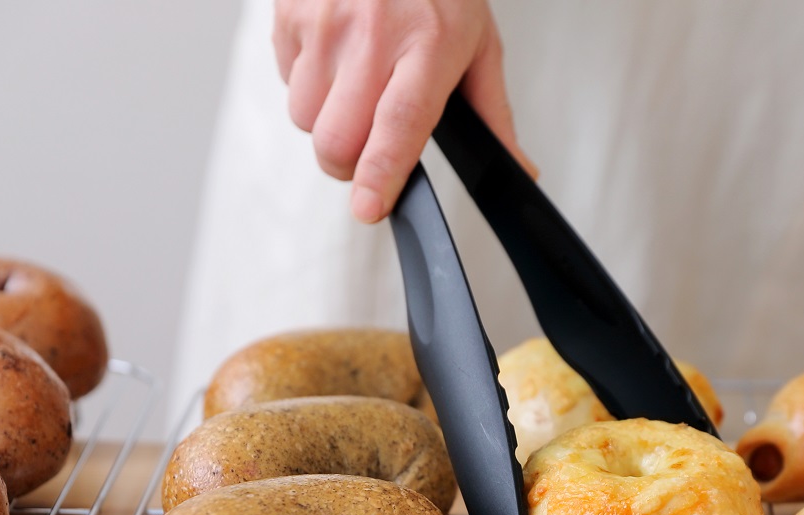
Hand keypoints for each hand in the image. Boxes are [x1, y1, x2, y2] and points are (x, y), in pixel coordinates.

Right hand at [274, 0, 533, 222]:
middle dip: (346, 165)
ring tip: (355, 84)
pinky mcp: (289, 15)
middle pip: (338, 138)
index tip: (368, 207)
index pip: (399, 122)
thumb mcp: (477, 43)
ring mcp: (324, 22)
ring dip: (327, 122)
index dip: (380, 172)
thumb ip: (492, 112)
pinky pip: (288, 83)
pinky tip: (335, 56)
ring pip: (306, 119)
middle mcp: (372, 32)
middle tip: (367, 149)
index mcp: (428, 43)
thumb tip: (516, 168)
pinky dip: (309, 85)